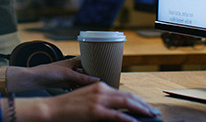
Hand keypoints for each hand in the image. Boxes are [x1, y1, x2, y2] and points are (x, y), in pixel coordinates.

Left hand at [26, 56, 98, 89]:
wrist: (35, 79)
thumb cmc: (49, 71)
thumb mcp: (68, 74)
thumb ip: (82, 78)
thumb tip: (97, 80)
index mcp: (74, 60)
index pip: (89, 59)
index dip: (97, 62)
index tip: (105, 67)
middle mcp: (73, 67)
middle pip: (87, 71)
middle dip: (93, 75)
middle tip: (102, 81)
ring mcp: (69, 75)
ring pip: (82, 79)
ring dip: (86, 83)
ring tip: (94, 88)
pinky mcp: (66, 83)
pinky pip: (76, 85)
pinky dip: (80, 88)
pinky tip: (83, 92)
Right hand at [28, 81, 160, 121]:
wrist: (51, 109)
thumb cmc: (68, 107)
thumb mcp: (87, 100)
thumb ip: (102, 102)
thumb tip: (117, 111)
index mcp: (100, 86)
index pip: (124, 93)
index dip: (138, 101)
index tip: (147, 107)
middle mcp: (102, 90)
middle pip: (129, 96)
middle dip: (144, 105)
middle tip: (154, 112)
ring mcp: (98, 100)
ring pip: (126, 103)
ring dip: (141, 109)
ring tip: (150, 115)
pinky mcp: (95, 111)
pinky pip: (116, 116)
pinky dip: (127, 119)